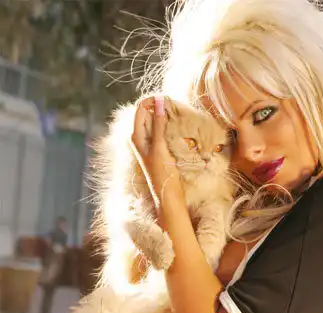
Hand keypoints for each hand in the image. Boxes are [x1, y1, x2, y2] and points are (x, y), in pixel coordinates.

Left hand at [130, 95, 183, 209]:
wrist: (168, 195)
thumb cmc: (162, 173)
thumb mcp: (159, 147)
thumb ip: (158, 125)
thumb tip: (158, 102)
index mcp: (136, 136)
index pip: (140, 109)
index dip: (152, 100)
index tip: (167, 98)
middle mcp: (140, 138)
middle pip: (147, 114)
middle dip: (158, 106)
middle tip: (174, 104)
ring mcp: (149, 144)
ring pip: (154, 122)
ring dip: (163, 115)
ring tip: (176, 112)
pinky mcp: (158, 149)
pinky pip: (160, 131)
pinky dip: (167, 125)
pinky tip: (176, 125)